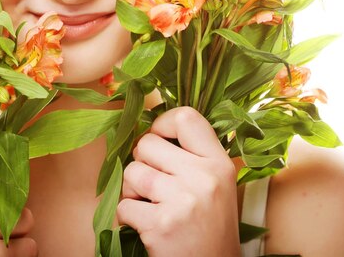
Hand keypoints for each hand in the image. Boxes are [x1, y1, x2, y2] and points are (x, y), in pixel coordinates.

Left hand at [116, 107, 239, 256]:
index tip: (159, 139)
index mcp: (219, 163)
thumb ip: (193, 155)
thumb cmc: (208, 226)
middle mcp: (204, 178)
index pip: (186, 118)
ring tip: (150, 206)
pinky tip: (147, 226)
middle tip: (154, 184)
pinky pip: (124, 205)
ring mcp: (183, 200)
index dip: (163, 123)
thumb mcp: (216, 184)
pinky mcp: (161, 225)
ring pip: (131, 172)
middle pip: (148, 143)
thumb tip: (152, 128)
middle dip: (142, 162)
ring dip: (132, 190)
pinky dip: (128, 217)